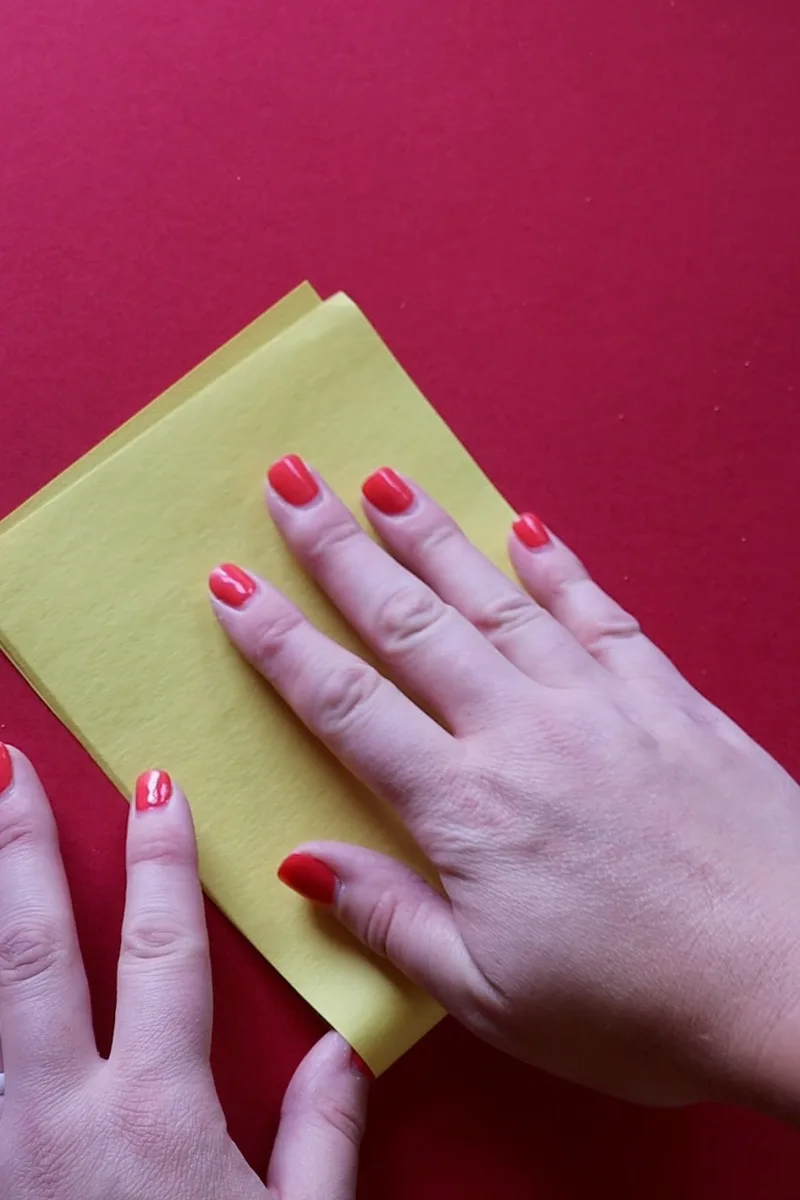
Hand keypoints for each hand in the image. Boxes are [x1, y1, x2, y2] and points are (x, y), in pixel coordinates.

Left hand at [0, 745, 367, 1198]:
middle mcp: (60, 1118)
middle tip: (10, 767)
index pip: (159, 952)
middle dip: (22, 849)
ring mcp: (2, 1150)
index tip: (155, 787)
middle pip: (34, 952)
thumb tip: (346, 1046)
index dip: (160, 863)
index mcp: (155, 1116)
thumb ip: (321, 1135)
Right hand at [210, 459, 799, 1113]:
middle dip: (338, 547)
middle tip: (289, 480)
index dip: (281, 641)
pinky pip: (599, 613)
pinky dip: (557, 567)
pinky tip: (526, 530)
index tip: (234, 585)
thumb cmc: (643, 1008)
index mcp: (469, 806)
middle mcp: (526, 731)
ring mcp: (602, 703)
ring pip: (494, 597)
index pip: (347, 704)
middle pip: (409, 622)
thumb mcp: (491, 997)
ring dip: (431, 535)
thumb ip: (392, 921)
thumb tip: (304, 865)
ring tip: (382, 478)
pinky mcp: (669, 699)